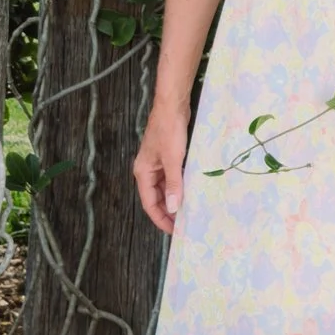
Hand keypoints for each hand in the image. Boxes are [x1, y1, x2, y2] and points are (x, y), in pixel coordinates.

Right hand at [134, 96, 190, 234]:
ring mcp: (157, 163)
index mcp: (143, 172)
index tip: (175, 231)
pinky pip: (172, 178)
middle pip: (156, 198)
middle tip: (184, 225)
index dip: (161, 219)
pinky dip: (179, 187)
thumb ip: (174, 185)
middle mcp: (148, 170)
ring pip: (165, 188)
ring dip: (175, 200)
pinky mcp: (167, 156)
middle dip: (168, 212)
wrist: (172, 104)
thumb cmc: (169, 130)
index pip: (149, 204)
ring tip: (189, 212)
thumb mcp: (173, 160)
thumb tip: (174, 209)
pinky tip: (190, 192)